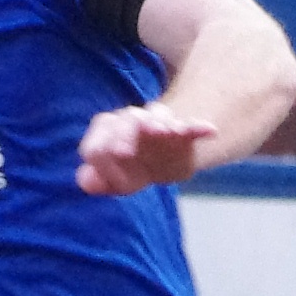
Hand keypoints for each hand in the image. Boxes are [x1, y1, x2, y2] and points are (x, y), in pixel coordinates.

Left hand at [76, 99, 215, 195]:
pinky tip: (209, 131)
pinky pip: (190, 125)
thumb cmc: (129, 172)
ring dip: (161, 121)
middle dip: (129, 129)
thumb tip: (86, 180)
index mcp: (109, 131)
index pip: (101, 132)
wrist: (161, 164)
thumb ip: (97, 181)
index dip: (105, 148)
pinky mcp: (182, 130)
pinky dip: (199, 127)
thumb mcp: (113, 180)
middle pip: (127, 118)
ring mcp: (157, 124)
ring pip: (156, 114)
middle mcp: (131, 121)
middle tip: (132, 144)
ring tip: (167, 131)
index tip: (117, 156)